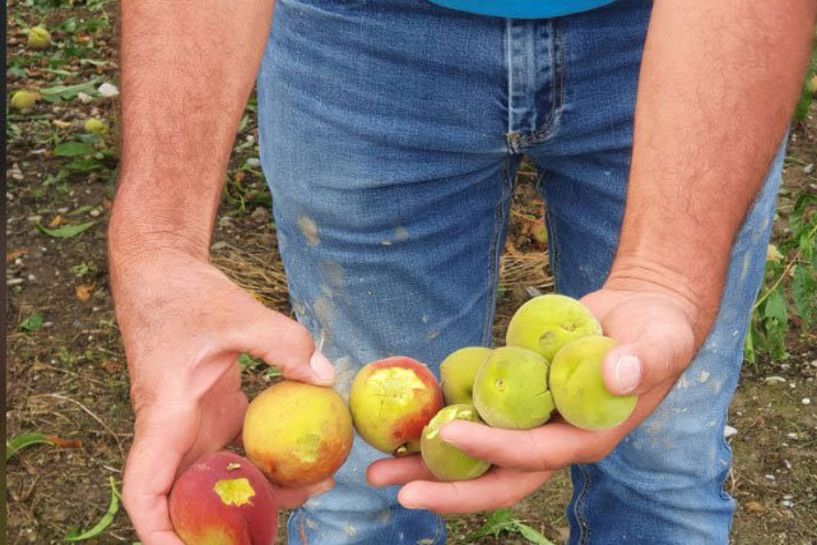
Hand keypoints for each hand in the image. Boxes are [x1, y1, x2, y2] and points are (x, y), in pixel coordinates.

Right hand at [111, 248, 335, 543]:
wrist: (163, 272)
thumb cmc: (185, 293)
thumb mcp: (237, 312)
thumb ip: (284, 343)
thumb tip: (327, 378)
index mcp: (166, 416)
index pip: (146, 490)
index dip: (161, 531)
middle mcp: (175, 430)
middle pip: (190, 498)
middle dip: (226, 524)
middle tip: (279, 532)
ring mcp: (193, 423)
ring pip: (219, 477)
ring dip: (258, 492)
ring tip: (316, 486)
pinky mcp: (211, 410)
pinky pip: (236, 450)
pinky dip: (265, 460)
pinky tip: (306, 455)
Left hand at [367, 286, 696, 512]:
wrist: (639, 319)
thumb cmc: (655, 334)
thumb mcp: (659, 342)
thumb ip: (641, 361)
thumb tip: (617, 375)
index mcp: (585, 438)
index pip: (534, 455)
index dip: (494, 450)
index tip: (451, 433)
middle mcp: (553, 442)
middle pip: (497, 478)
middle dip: (448, 489)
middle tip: (397, 490)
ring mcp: (531, 425)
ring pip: (476, 457)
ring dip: (429, 464)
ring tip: (378, 467)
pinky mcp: (515, 403)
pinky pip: (474, 419)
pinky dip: (439, 423)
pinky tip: (400, 423)